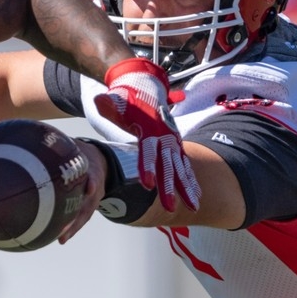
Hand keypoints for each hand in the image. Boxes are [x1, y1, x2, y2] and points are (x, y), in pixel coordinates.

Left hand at [93, 57, 200, 211]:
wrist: (148, 90)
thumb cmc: (129, 100)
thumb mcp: (118, 101)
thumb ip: (110, 105)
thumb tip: (100, 100)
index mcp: (149, 129)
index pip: (148, 150)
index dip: (147, 166)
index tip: (146, 184)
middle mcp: (164, 138)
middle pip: (167, 165)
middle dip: (168, 187)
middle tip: (169, 207)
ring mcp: (172, 143)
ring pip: (181, 169)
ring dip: (186, 189)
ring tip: (192, 208)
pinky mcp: (176, 147)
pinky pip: (185, 167)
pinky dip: (191, 182)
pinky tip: (196, 198)